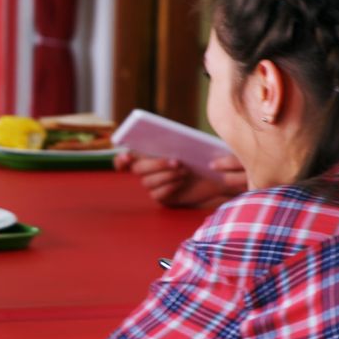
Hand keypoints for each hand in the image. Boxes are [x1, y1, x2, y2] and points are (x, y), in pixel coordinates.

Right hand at [115, 152, 246, 207]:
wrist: (216, 175)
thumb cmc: (200, 155)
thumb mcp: (189, 145)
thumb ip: (173, 142)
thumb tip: (165, 141)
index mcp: (147, 154)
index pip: (124, 159)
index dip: (121, 159)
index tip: (127, 157)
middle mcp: (146, 170)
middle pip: (137, 169)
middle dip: (156, 165)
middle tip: (177, 161)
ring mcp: (153, 185)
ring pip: (147, 182)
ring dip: (166, 175)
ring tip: (185, 171)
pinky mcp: (162, 197)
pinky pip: (157, 194)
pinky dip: (169, 187)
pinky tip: (182, 182)